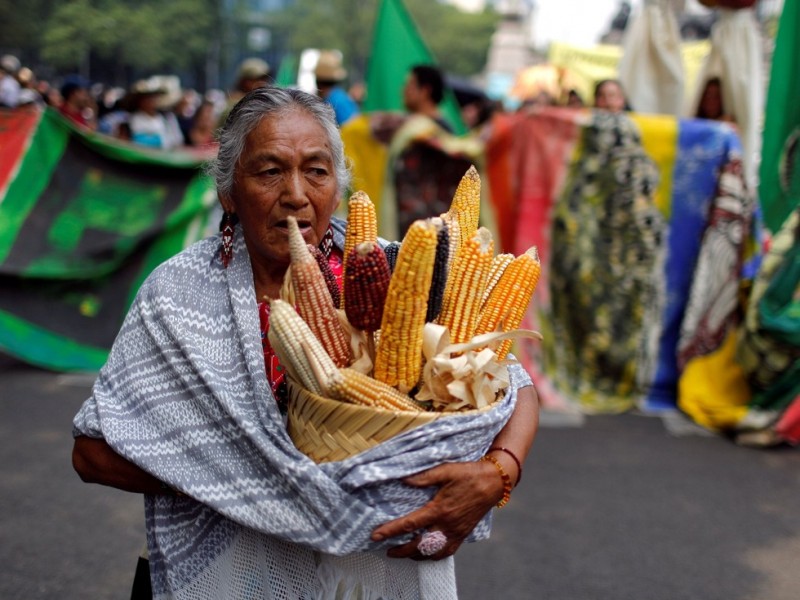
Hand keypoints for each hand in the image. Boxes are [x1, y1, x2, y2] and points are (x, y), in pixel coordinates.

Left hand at [370, 460, 502, 560]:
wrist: (493, 482)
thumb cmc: (468, 474)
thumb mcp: (446, 470)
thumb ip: (424, 477)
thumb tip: (403, 480)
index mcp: (440, 509)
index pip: (410, 524)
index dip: (391, 531)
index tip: (376, 536)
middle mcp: (447, 525)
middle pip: (419, 545)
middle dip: (401, 551)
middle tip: (387, 551)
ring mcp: (456, 532)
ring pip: (432, 553)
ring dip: (416, 556)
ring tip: (404, 553)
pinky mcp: (463, 534)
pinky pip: (447, 552)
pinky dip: (434, 556)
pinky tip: (426, 553)